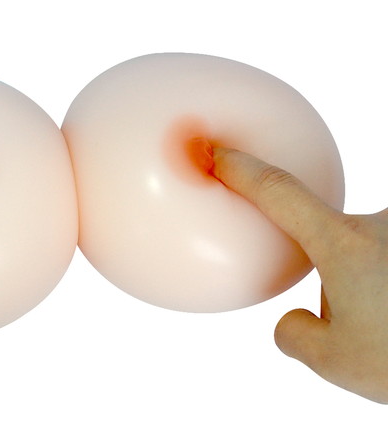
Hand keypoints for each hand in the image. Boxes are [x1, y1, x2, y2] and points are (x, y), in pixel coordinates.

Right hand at [212, 147, 387, 402]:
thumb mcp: (335, 363)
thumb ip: (296, 334)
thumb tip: (291, 322)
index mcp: (346, 245)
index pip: (278, 192)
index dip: (241, 169)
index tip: (215, 152)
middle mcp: (381, 226)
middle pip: (332, 243)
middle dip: (340, 286)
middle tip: (365, 330)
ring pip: (369, 259)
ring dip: (376, 294)